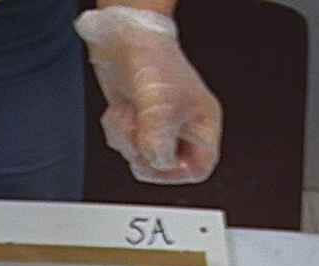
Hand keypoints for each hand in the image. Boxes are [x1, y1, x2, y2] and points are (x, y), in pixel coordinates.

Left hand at [76, 9, 222, 185]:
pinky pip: (124, 145)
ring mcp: (157, 126)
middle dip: (144, 152)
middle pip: (165, 166)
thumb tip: (156, 162)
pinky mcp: (136, 122)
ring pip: (140, 157)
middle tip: (138, 134)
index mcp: (202, 125)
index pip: (199, 168)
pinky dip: (116, 131)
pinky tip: (121, 110)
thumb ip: (159, 142)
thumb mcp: (159, 108)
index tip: (158, 162)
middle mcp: (182, 128)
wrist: (123, 40)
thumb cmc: (153, 63)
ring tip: (130, 113)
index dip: (178, 172)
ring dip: (126, 140)